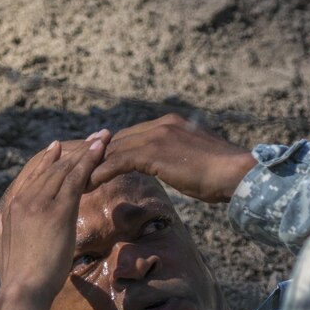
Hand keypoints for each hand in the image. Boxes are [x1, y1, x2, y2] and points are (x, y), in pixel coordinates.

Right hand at [0, 133, 108, 309]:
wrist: (22, 290)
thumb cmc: (14, 277)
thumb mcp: (1, 247)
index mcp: (11, 207)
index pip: (32, 176)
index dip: (47, 161)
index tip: (58, 147)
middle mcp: (24, 199)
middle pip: (52, 168)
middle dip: (74, 151)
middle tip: (92, 138)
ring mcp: (40, 203)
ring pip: (65, 170)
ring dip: (87, 152)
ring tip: (103, 137)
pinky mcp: (58, 211)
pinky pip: (76, 180)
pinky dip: (89, 163)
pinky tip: (102, 151)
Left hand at [88, 114, 255, 202]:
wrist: (239, 174)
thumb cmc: (221, 177)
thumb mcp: (193, 165)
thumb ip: (175, 162)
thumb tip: (170, 170)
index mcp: (169, 125)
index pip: (129, 137)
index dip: (107, 151)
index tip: (89, 161)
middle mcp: (160, 125)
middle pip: (115, 140)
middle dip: (92, 154)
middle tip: (70, 167)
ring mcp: (158, 136)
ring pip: (114, 150)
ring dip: (92, 165)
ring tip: (73, 180)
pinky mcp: (155, 152)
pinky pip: (119, 161)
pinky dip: (102, 172)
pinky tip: (88, 184)